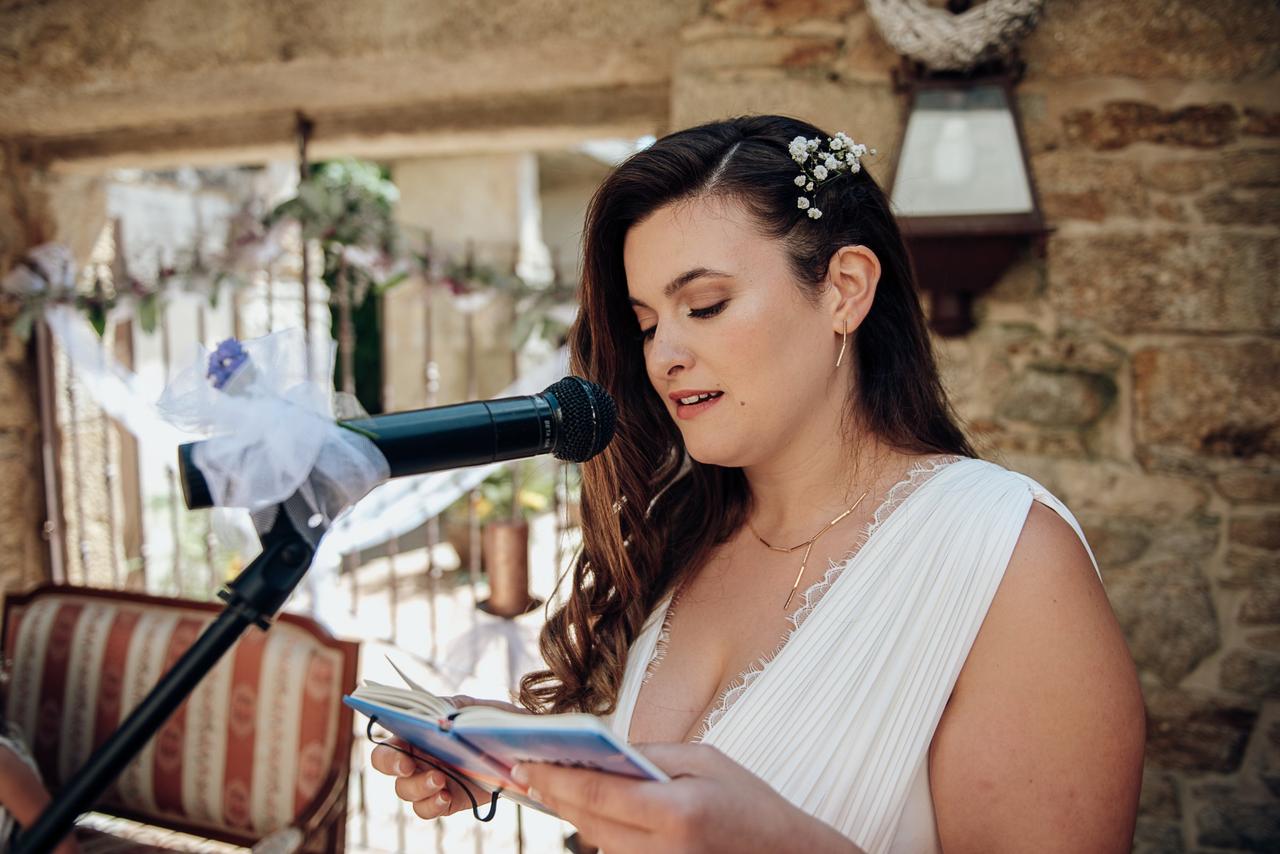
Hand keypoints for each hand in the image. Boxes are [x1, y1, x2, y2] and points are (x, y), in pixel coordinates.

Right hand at [368, 694, 526, 819]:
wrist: (513, 740)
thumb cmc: (484, 718)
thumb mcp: (464, 706)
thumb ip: (445, 710)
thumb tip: (438, 721)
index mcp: (414, 736)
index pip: (386, 749)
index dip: (387, 757)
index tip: (403, 760)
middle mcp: (417, 760)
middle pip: (392, 772)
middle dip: (397, 771)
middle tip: (410, 767)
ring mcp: (430, 781)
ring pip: (408, 793)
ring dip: (419, 789)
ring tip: (439, 780)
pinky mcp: (447, 799)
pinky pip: (428, 809)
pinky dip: (432, 805)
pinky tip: (445, 797)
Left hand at [512, 742, 862, 853]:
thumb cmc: (749, 801)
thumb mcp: (706, 760)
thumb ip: (651, 756)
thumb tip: (602, 751)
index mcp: (676, 813)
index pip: (598, 795)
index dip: (556, 779)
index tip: (525, 764)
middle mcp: (663, 852)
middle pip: (588, 823)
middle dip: (554, 795)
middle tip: (523, 771)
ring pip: (597, 842)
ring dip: (572, 814)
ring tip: (547, 784)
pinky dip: (598, 831)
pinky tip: (586, 809)